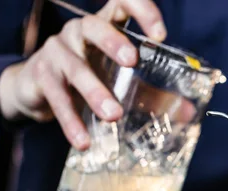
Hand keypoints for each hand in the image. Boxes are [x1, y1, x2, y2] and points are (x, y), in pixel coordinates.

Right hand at [0, 0, 166, 149]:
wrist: (38, 91)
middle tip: (132, 61)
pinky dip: (71, 120)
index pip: (121, 3)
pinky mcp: (40, 76)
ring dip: (94, 91)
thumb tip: (190, 113)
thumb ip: (153, 95)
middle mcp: (78, 32)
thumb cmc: (90, 78)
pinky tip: (84, 140)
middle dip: (113, 41)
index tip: (160, 34)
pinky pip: (57, 97)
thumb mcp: (123, 83)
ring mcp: (56, 51)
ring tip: (112, 115)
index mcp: (105, 26)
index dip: (141, 11)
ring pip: (74, 66)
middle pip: (93, 25)